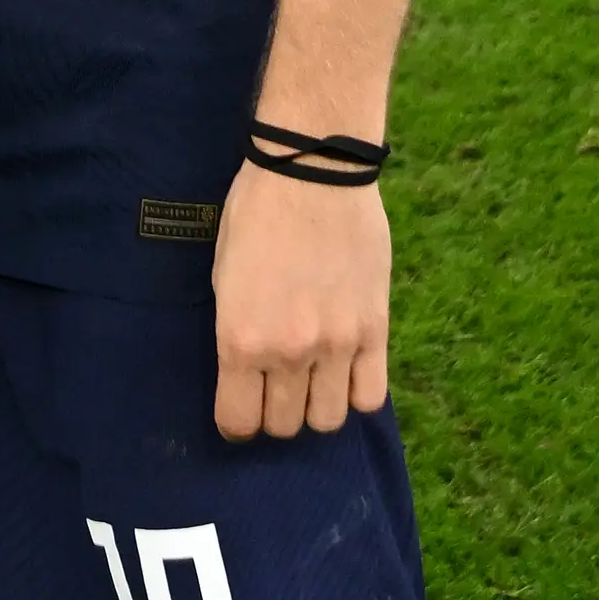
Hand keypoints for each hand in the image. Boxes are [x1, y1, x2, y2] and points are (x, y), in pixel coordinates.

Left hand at [211, 158, 391, 441]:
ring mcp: (337, 345)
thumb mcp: (223, 275)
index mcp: (240, 339)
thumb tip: (245, 370)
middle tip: (275, 390)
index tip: (239, 411)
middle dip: (275, 415)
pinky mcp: (375, 331)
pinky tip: (346, 371)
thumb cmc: (255, 214)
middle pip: (285, 426)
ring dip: (317, 408)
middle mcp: (288, 352)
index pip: (238, 421)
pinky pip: (371, 396)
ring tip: (312, 382)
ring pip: (329, 420)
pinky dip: (357, 394)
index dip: (236, 423)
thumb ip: (237, 330)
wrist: (313, 172)